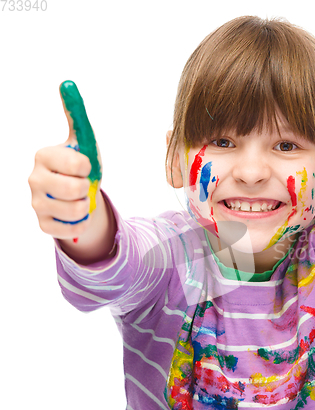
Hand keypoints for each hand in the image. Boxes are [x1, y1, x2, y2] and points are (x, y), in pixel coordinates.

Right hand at [29, 81, 102, 239]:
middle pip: (76, 190)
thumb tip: (67, 82)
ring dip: (87, 206)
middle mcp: (34, 179)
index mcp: (43, 155)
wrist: (80, 194)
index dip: (89, 168)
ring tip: (81, 199)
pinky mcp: (44, 224)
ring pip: (76, 211)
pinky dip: (81, 223)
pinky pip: (71, 229)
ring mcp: (36, 203)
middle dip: (88, 188)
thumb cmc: (81, 165)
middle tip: (83, 184)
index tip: (84, 166)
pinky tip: (76, 214)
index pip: (78, 164)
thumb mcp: (83, 141)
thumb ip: (76, 114)